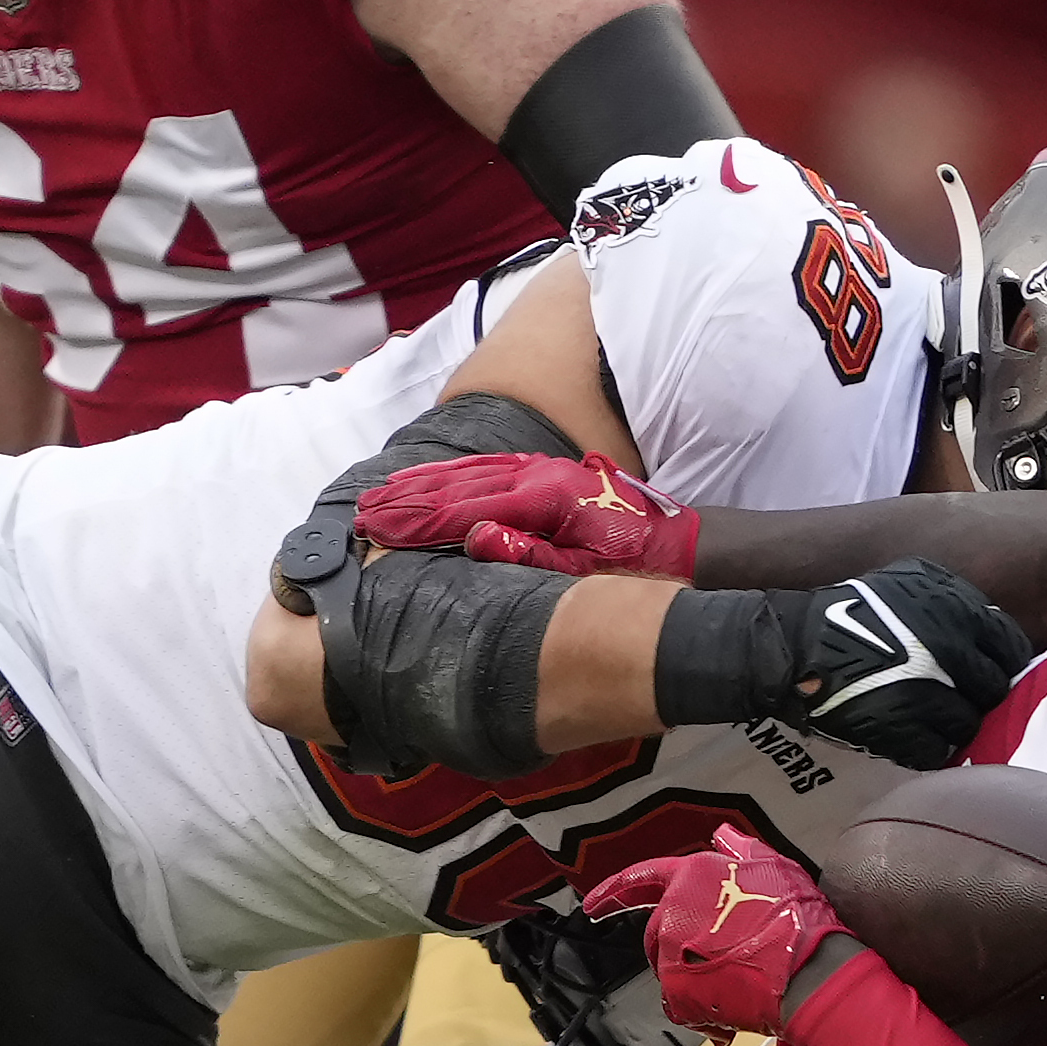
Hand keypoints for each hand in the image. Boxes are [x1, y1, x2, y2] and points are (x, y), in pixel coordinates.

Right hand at [355, 451, 700, 581]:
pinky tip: (435, 485)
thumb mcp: (585, 572)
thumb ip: (530, 555)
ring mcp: (543, 474)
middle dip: (409, 499)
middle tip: (364, 514)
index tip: (376, 528)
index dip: (417, 519)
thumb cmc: (634, 565)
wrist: (682, 545)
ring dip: (425, 485)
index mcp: (543, 498)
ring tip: (385, 496)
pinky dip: (454, 479)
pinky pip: (488, 473)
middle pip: (459, 483)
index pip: (465, 506)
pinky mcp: (548, 479)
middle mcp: (538, 477)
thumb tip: (477, 538)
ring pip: (470, 474)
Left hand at [583, 826, 845, 1039]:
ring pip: (671, 972)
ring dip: (696, 983)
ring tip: (737, 991)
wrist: (808, 969)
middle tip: (720, 967)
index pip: (640, 879)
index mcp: (689, 877)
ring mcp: (671, 953)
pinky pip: (680, 1006)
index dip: (613, 892)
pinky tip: (731, 1016)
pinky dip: (701, 1013)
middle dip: (679, 953)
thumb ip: (741, 850)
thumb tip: (722, 834)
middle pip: (657, 935)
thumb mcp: (773, 866)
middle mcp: (671, 912)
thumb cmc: (796, 915)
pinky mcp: (676, 990)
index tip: (590, 907)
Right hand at [776, 562, 1029, 768]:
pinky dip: (929, 746)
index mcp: (957, 611)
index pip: (1011, 648)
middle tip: (959, 695)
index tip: (988, 670)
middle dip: (980, 695)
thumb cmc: (854, 612)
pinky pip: (938, 752)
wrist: (798, 649)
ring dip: (955, 723)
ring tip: (932, 716)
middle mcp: (951, 653)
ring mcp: (929, 696)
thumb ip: (957, 604)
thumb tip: (991, 632)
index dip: (1001, 663)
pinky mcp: (905, 734)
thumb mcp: (912, 582)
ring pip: (969, 725)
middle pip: (993, 690)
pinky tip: (913, 734)